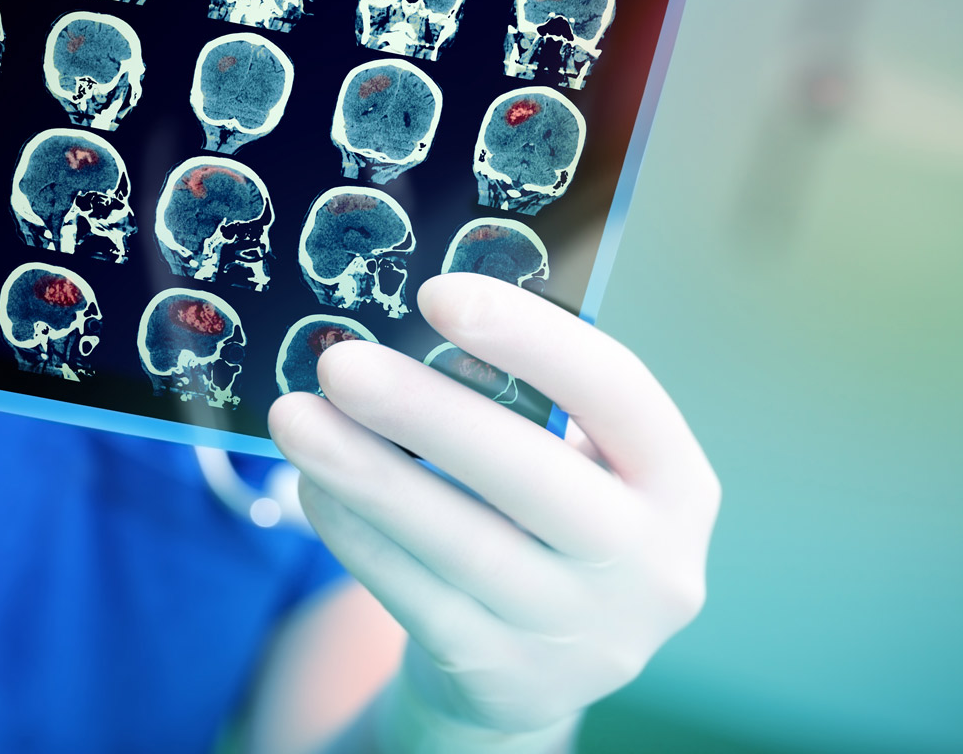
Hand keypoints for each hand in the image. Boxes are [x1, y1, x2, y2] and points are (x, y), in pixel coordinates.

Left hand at [269, 273, 719, 750]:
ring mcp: (579, 633)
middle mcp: (648, 565)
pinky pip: (414, 597)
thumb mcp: (577, 467)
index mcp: (676, 483)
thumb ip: (526, 406)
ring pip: (460, 544)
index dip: (532, 339)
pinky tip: (314, 486)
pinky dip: (356, 534)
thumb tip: (408, 330)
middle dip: (426, 414)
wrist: (543, 666)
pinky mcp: (504, 678)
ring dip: (366, 474)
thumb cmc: (549, 524)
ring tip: (296, 419)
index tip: (440, 294)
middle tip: (340, 364)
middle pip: (533, 477)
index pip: (617, 393)